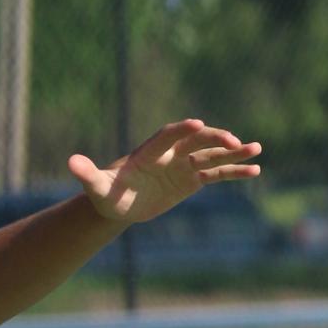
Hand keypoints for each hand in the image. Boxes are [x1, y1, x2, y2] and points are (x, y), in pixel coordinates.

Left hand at [68, 120, 261, 225]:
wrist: (117, 203)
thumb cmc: (105, 193)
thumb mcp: (96, 186)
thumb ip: (87, 173)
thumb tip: (71, 162)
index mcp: (149, 152)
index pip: (168, 136)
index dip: (182, 130)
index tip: (197, 123)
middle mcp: (170, 154)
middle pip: (196, 140)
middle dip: (214, 139)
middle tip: (233, 141)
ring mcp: (183, 165)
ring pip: (211, 155)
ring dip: (233, 152)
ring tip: (256, 150)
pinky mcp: (192, 179)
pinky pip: (216, 174)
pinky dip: (234, 172)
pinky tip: (255, 171)